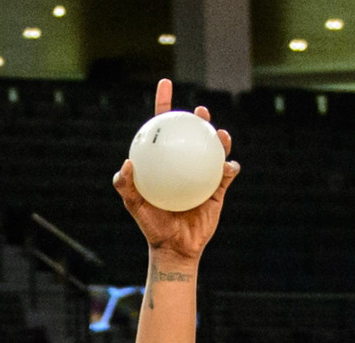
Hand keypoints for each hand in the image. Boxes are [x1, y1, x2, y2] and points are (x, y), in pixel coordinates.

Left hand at [113, 80, 237, 262]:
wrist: (175, 249)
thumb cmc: (152, 226)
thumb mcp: (134, 206)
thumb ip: (125, 185)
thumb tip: (126, 163)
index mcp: (165, 161)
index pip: (163, 126)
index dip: (164, 102)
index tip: (165, 82)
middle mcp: (184, 163)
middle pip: (193, 133)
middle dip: (198, 118)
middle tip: (199, 112)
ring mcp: (203, 174)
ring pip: (215, 149)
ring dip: (220, 138)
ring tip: (219, 134)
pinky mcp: (219, 190)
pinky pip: (226, 174)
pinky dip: (229, 167)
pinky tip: (228, 165)